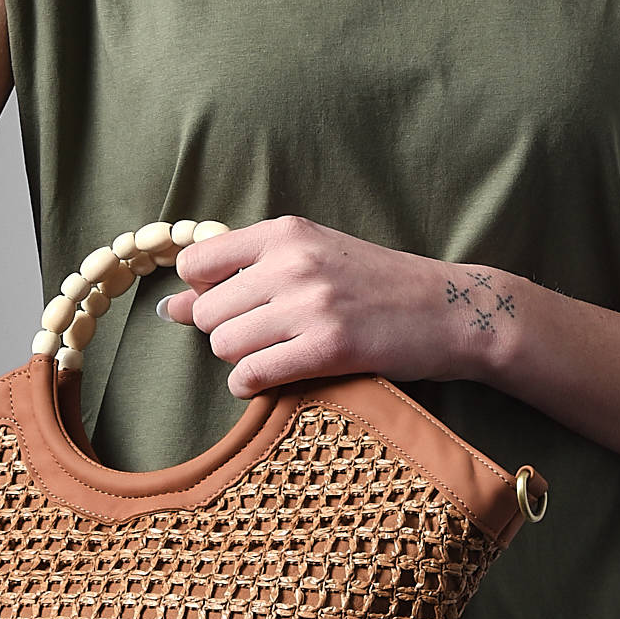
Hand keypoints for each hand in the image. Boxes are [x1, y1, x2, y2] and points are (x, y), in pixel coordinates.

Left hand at [160, 215, 482, 396]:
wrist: (450, 310)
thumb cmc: (379, 285)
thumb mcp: (316, 255)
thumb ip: (247, 272)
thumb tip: (169, 305)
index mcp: (286, 233)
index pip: (196, 264)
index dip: (201, 294)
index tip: (228, 308)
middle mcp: (292, 263)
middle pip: (205, 313)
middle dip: (222, 333)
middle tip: (259, 339)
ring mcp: (310, 305)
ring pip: (224, 345)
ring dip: (239, 360)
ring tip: (272, 357)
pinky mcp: (328, 348)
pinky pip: (252, 374)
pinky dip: (250, 385)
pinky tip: (268, 380)